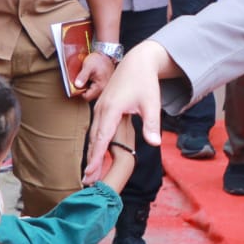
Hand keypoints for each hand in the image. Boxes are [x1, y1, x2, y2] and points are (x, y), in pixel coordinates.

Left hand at [73, 50, 114, 101]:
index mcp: (101, 87)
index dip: (80, 91)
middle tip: (84, 79)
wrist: (107, 55)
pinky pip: (95, 89)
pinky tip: (92, 78)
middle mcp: (104, 90)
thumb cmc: (99, 60)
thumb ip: (82, 76)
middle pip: (90, 96)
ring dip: (88, 86)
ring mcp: (105, 88)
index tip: (78, 84)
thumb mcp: (88, 66)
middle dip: (84, 89)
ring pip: (92, 93)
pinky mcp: (105, 86)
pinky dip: (92, 84)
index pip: (86, 97)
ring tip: (89, 77)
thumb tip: (77, 85)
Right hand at [83, 41, 169, 182]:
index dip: (96, 157)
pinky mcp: (102, 107)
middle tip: (88, 181)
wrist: (137, 62)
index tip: (91, 172)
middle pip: (94, 139)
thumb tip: (155, 144)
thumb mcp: (151, 103)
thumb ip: (151, 124)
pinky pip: (96, 128)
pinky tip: (95, 154)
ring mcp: (100, 107)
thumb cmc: (145, 82)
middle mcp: (101, 109)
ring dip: (92, 153)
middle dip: (91, 160)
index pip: (102, 138)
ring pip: (93, 134)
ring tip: (90, 172)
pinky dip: (95, 143)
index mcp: (111, 109)